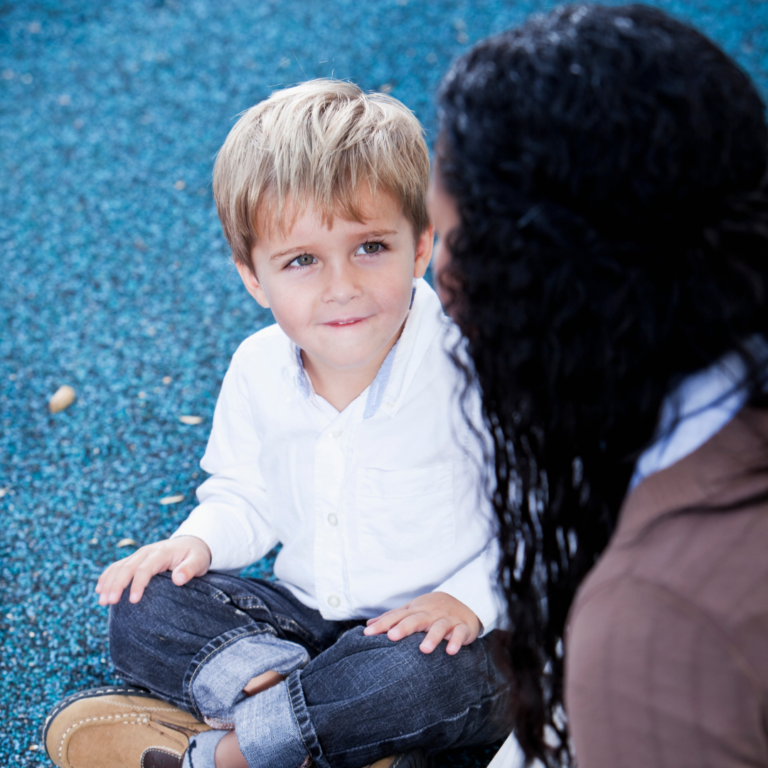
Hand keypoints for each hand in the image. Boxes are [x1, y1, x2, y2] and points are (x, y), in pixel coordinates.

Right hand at [95, 535, 211, 605]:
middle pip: (127, 567)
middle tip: (108, 602)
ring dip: (108, 582)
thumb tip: (177, 579)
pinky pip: (117, 566)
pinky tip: (99, 588)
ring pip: (119, 567)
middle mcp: (147, 552)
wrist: (191, 543)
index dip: (137, 584)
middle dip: (116, 585)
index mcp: (161, 553)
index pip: (145, 569)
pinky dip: (107, 576)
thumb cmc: (196, 555)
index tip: (133, 601)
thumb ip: (190, 569)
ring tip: (102, 601)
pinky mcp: (135, 559)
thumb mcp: (200, 560)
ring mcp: (139, 554)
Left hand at [363, 592, 480, 654]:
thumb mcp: (412, 611)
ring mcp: (447, 619)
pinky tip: (450, 651)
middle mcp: (430, 613)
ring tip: (424, 650)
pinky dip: (456, 641)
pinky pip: (459, 633)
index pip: (397, 616)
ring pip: (439, 627)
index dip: (383, 624)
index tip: (367, 633)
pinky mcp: (462, 627)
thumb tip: (368, 624)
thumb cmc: (432, 610)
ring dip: (432, 637)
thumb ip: (392, 618)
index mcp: (416, 610)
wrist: (464, 602)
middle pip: (416, 619)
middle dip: (404, 627)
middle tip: (392, 637)